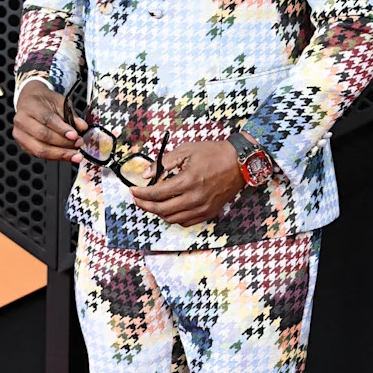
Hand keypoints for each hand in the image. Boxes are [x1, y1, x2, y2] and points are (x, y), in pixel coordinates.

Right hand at [12, 81, 86, 162]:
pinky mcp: (23, 145)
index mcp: (30, 106)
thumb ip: (71, 114)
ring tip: (75, 155)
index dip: (61, 129)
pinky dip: (55, 157)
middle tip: (78, 143)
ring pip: (40, 150)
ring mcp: (20, 135)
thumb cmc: (44, 101)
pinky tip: (66, 156)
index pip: (46, 119)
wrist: (29, 101)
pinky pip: (39, 155)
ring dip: (60, 154)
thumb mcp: (59, 101)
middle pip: (43, 136)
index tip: (75, 135)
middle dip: (63, 143)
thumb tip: (82, 127)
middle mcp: (22, 121)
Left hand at [129, 139, 243, 226]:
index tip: (132, 190)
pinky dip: (173, 217)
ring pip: (172, 219)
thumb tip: (146, 174)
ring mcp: (202, 208)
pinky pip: (185, 222)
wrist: (240, 163)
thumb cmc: (213, 154)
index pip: (156, 193)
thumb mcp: (186, 151)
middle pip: (161, 209)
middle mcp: (194, 198)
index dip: (141, 194)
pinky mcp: (208, 213)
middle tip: (137, 199)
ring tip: (151, 203)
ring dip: (158, 212)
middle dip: (144, 205)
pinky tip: (169, 209)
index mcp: (187, 181)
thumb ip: (164, 163)